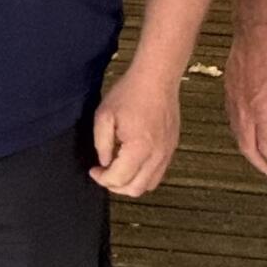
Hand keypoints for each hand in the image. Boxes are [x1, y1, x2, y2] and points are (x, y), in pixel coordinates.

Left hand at [91, 62, 180, 197]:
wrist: (156, 78)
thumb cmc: (130, 93)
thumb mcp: (104, 116)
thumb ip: (101, 144)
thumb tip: (104, 163)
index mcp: (139, 149)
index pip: (119, 179)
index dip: (102, 178)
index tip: (94, 170)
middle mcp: (157, 155)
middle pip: (135, 189)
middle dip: (115, 186)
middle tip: (104, 173)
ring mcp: (167, 152)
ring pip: (149, 185)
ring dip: (131, 183)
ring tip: (118, 169)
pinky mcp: (172, 147)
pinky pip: (158, 172)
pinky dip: (144, 175)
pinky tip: (132, 161)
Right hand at [225, 25, 266, 179]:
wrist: (257, 32)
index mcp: (264, 113)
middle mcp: (245, 112)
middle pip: (248, 148)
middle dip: (260, 165)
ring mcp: (234, 102)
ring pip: (238, 136)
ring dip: (249, 151)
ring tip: (261, 158)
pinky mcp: (229, 93)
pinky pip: (233, 122)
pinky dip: (241, 135)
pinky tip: (249, 134)